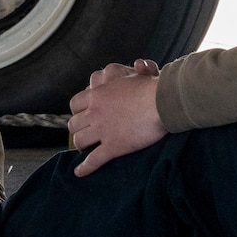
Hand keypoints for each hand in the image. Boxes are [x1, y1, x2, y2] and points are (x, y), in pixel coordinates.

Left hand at [68, 61, 165, 176]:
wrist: (162, 103)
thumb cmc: (152, 87)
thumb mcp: (138, 76)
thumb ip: (134, 71)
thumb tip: (140, 64)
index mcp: (98, 94)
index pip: (75, 103)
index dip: (77, 111)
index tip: (82, 114)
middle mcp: (95, 112)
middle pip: (74, 124)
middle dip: (77, 128)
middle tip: (84, 131)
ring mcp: (102, 130)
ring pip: (80, 141)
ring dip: (81, 145)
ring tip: (85, 148)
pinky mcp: (113, 146)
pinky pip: (93, 160)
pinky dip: (85, 167)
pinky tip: (80, 172)